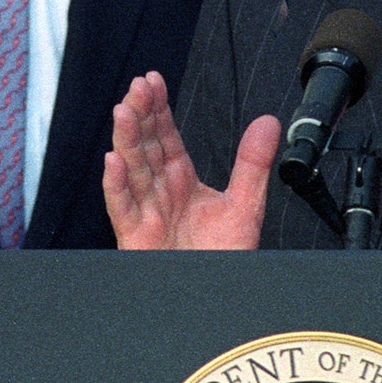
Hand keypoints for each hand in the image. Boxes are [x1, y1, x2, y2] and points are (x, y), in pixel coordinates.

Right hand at [102, 71, 276, 249]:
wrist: (216, 300)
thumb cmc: (223, 259)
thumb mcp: (246, 206)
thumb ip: (253, 163)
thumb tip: (268, 123)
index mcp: (182, 182)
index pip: (166, 138)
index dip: (158, 109)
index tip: (153, 81)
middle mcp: (161, 194)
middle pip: (145, 147)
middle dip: (140, 116)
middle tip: (138, 86)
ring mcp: (147, 214)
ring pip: (132, 171)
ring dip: (126, 140)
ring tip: (124, 111)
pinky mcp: (136, 238)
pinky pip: (122, 208)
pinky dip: (117, 185)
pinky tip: (113, 162)